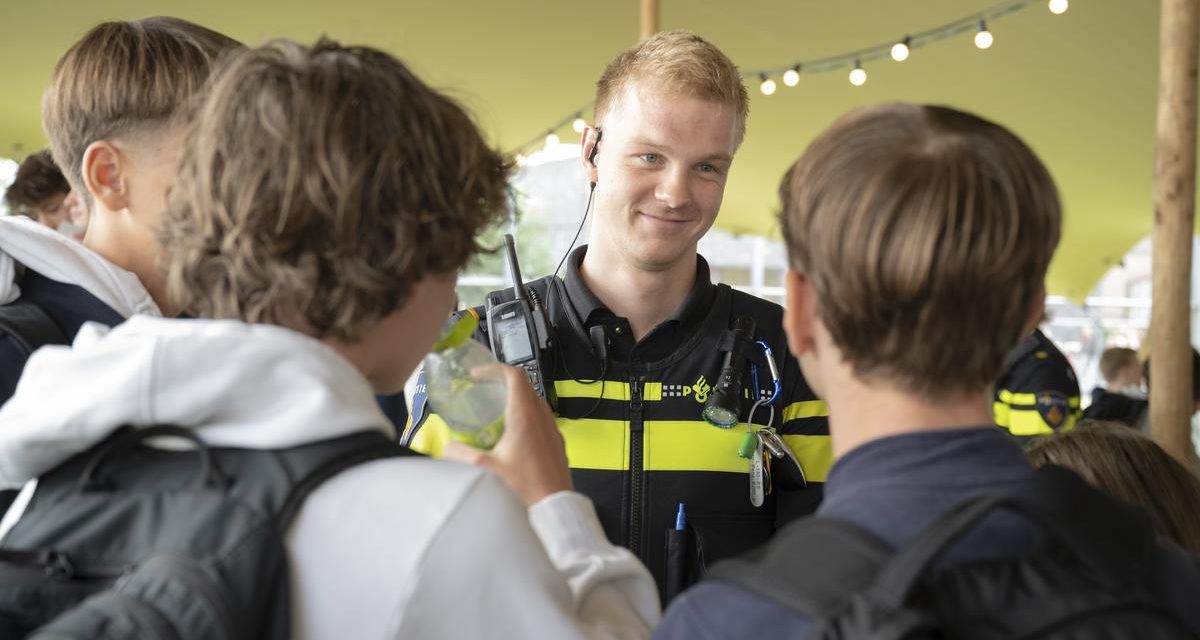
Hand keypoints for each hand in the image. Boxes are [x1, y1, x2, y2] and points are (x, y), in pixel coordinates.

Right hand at [442, 364, 571, 505]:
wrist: (553, 505)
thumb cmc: (522, 485)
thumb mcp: (485, 469)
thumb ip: (460, 455)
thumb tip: (445, 446)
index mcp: (525, 415)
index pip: (515, 376)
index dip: (495, 369)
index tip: (477, 375)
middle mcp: (542, 416)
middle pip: (524, 385)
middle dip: (503, 382)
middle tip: (483, 390)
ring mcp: (552, 428)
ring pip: (535, 401)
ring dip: (516, 398)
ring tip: (496, 410)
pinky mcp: (557, 441)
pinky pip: (542, 418)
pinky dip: (527, 414)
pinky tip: (513, 433)